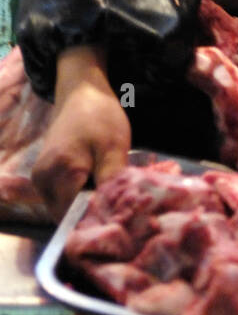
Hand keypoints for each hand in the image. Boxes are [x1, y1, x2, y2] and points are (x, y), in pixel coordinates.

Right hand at [32, 46, 130, 220]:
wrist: (80, 92)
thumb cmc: (100, 117)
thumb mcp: (114, 147)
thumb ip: (112, 183)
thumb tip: (115, 214)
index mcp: (62, 174)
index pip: (76, 217)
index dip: (98, 222)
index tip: (121, 219)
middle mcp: (44, 182)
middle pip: (67, 217)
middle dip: (92, 217)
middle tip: (119, 209)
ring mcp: (40, 180)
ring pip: (64, 210)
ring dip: (85, 208)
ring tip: (110, 198)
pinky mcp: (43, 177)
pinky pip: (61, 199)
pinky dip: (78, 199)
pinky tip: (98, 189)